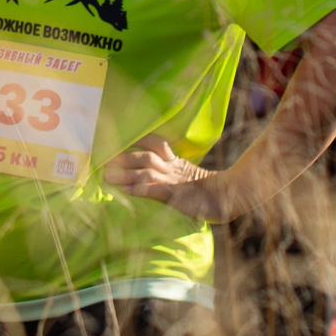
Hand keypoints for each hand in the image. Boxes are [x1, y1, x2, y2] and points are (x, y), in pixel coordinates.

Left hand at [103, 136, 236, 222]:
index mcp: (177, 163)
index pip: (155, 143)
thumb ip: (170, 177)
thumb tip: (148, 177)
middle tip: (102, 158)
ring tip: (107, 176)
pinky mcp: (177, 197)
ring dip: (125, 173)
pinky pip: (155, 190)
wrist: (233, 198)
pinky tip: (126, 191)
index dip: (137, 139)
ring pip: (146, 172)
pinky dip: (140, 189)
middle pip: (145, 157)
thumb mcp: (189, 181)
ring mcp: (175, 182)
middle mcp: (174, 169)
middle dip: (123, 157)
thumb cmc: (210, 194)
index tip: (118, 137)